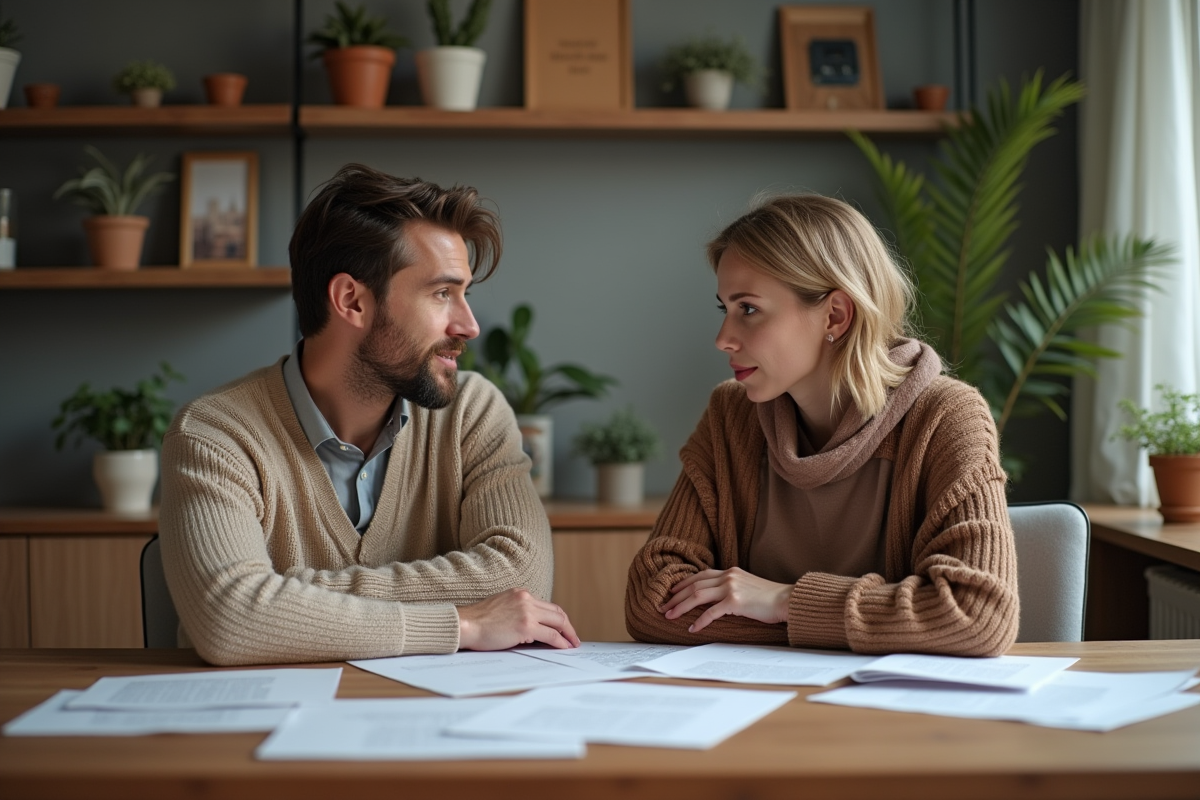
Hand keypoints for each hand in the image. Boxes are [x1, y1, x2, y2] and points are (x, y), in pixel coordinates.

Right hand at [457, 587, 580, 650]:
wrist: (465, 625)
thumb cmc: (477, 622)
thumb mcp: (501, 609)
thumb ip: (517, 613)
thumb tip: (532, 630)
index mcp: (520, 593)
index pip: (546, 605)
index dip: (557, 617)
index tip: (563, 627)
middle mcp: (526, 598)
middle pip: (557, 611)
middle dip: (567, 625)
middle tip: (573, 637)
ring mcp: (527, 611)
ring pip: (558, 621)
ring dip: (568, 634)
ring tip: (573, 644)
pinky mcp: (526, 626)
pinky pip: (551, 635)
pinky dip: (561, 642)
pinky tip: (565, 648)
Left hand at [661, 567, 791, 632]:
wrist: (786, 600)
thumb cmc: (769, 598)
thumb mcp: (747, 586)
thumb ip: (732, 587)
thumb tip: (717, 599)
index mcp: (730, 572)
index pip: (700, 575)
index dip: (684, 584)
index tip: (672, 592)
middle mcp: (728, 576)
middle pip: (694, 585)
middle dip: (676, 597)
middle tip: (663, 607)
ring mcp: (731, 587)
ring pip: (697, 596)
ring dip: (680, 607)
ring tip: (670, 616)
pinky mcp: (735, 601)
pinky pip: (711, 612)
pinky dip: (699, 620)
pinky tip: (692, 628)